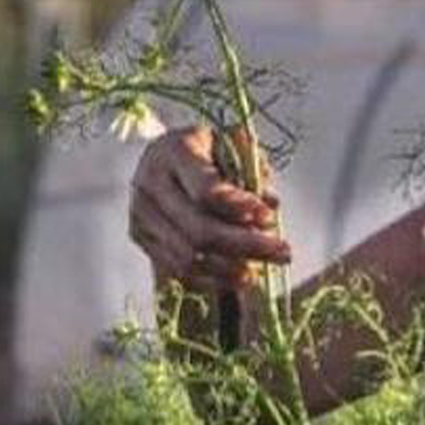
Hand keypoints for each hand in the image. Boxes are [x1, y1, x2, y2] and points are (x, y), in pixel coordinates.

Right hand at [128, 124, 291, 292]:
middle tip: (283, 253)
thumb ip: (253, 170)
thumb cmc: (204, 150)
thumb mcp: (230, 144)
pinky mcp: (141, 237)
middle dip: (247, 246)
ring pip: (188, 256)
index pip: (205, 190)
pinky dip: (211, 279)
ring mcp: (141, 214)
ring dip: (230, 269)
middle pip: (199, 230)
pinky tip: (237, 279)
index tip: (269, 217)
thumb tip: (271, 205)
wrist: (162, 157)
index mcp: (174, 152)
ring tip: (261, 271)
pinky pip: (177, 269)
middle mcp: (151, 184)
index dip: (239, 208)